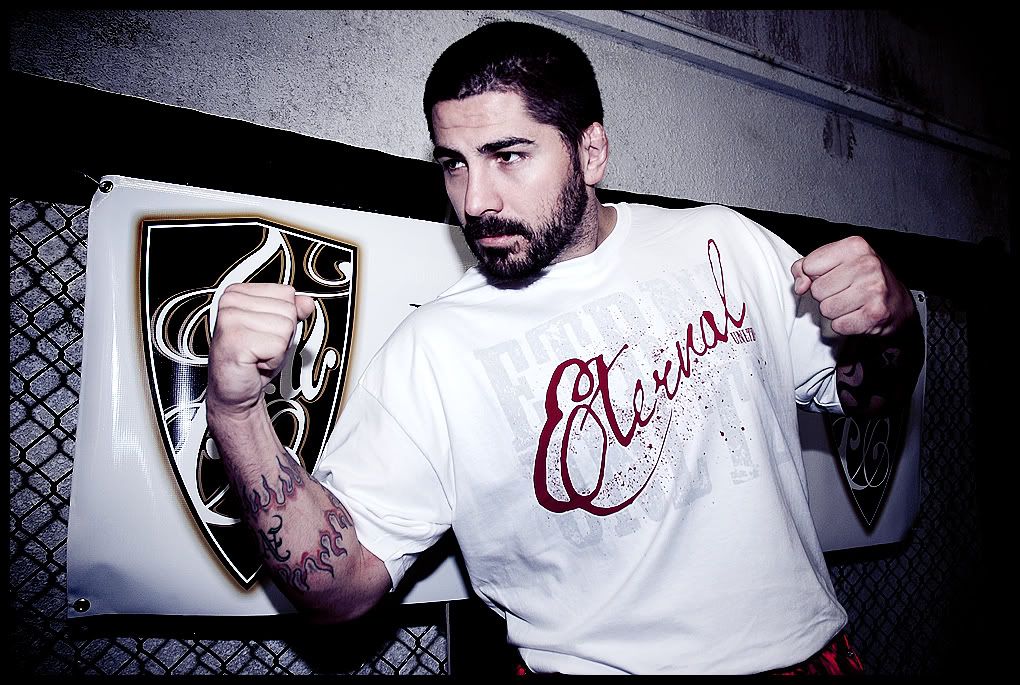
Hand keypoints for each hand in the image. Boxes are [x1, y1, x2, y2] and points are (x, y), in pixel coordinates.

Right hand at [207, 283, 314, 418]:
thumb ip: (292, 311)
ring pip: (286, 327)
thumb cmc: (250, 361)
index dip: (283, 318)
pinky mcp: (237, 340)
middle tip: (261, 346)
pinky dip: (274, 360)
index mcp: (238, 293)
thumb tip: (307, 302)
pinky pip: (279, 346)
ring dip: (278, 348)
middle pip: (288, 310)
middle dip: (283, 334)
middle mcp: (231, 302)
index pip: (286, 293)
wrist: (233, 391)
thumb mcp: (276, 330)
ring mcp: (231, 319)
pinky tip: (256, 362)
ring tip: (258, 354)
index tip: (264, 332)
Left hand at [791, 236, 913, 335]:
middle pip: (817, 290)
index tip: (831, 276)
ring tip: (851, 303)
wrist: (897, 302)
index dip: (814, 275)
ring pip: (826, 309)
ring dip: (834, 311)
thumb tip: (800, 286)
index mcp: (855, 246)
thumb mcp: (834, 262)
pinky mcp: (875, 313)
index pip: (809, 266)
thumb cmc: (862, 279)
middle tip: (844, 291)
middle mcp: (867, 265)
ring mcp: (873, 289)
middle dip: (825, 295)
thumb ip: (806, 267)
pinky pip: (838, 325)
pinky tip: (857, 314)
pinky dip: (843, 324)